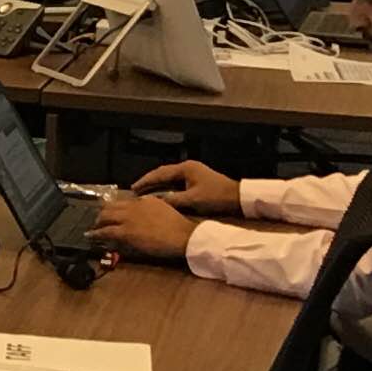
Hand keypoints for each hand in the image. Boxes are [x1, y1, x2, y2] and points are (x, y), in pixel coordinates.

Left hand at [91, 194, 198, 262]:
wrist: (182, 235)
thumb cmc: (177, 225)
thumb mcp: (163, 208)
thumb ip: (150, 207)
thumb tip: (142, 211)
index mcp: (143, 200)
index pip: (122, 202)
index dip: (113, 208)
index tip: (110, 212)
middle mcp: (132, 206)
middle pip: (110, 208)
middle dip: (102, 214)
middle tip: (98, 221)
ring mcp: (127, 218)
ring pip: (105, 218)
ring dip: (97, 223)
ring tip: (93, 228)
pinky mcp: (125, 232)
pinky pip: (105, 232)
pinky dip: (96, 234)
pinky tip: (90, 236)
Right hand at [122, 160, 242, 217]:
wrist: (238, 198)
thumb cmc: (216, 197)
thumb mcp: (193, 200)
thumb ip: (173, 200)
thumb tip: (156, 203)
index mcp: (185, 168)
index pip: (160, 173)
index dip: (145, 181)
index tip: (133, 188)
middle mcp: (188, 168)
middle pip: (163, 173)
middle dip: (149, 181)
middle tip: (135, 190)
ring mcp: (193, 173)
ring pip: (169, 177)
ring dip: (157, 185)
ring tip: (144, 193)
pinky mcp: (197, 180)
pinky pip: (176, 182)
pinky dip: (166, 187)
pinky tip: (161, 195)